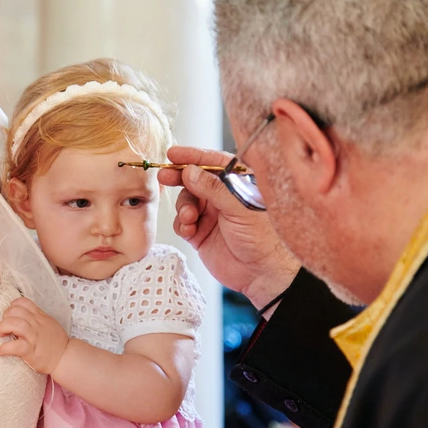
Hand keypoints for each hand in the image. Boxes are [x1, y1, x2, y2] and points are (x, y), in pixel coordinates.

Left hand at [0, 297, 69, 374]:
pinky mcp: (30, 351)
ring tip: (2, 334)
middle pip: (16, 311)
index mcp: (40, 317)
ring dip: (3, 327)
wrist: (65, 358)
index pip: (23, 302)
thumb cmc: (56, 343)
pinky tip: (0, 350)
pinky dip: (4, 348)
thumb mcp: (49, 324)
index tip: (10, 314)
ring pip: (14, 324)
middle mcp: (36, 324)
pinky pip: (14, 346)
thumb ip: (38, 318)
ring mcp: (33, 337)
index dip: (12, 306)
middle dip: (5, 316)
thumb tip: (24, 314)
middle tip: (4, 326)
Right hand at [159, 146, 299, 308]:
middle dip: (179, 178)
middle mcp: (223, 197)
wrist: (261, 274)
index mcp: (239, 184)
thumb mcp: (239, 208)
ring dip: (184, 207)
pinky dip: (182, 225)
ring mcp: (211, 215)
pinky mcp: (200, 233)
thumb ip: (213, 189)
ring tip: (190, 218)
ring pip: (186, 201)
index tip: (174, 154)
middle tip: (165, 176)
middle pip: (195, 179)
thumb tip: (190, 171)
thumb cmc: (263, 239)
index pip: (214, 163)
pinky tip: (190, 231)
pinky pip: (183, 223)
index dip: (193, 156)